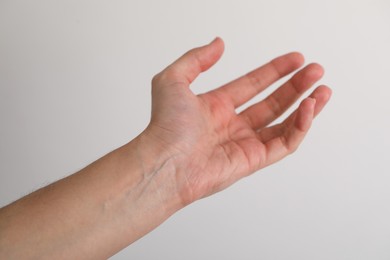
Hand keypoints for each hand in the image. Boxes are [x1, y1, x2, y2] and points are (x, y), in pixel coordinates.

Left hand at [142, 38, 330, 203]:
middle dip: (296, 86)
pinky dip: (300, 127)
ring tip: (323, 90)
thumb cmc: (165, 125)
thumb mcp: (173, 79)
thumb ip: (196, 58)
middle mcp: (232, 125)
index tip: (296, 58)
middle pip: (272, 103)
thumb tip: (219, 43)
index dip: (275, 71)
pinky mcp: (253, 161)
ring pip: (283, 124)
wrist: (165, 161)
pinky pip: (284, 143)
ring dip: (306, 107)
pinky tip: (309, 108)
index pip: (253, 85)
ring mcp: (244, 143)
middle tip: (316, 71)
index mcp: (216, 107)